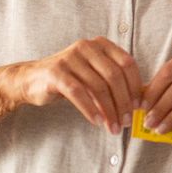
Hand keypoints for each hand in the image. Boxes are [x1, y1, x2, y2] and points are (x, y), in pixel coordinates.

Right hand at [6, 37, 142, 133]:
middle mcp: (86, 47)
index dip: (136, 86)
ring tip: (113, 127)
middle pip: (114, 76)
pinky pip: (78, 93)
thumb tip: (139, 102)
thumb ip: (114, 83)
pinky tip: (97, 121)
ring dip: (108, 111)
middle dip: (123, 102)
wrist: (32, 80)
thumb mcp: (94, 76)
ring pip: (98, 87)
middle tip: (126, 122)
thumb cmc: (70, 80)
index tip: (139, 107)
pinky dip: (90, 109)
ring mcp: (70, 58)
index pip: (127, 63)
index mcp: (100, 45)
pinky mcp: (56, 72)